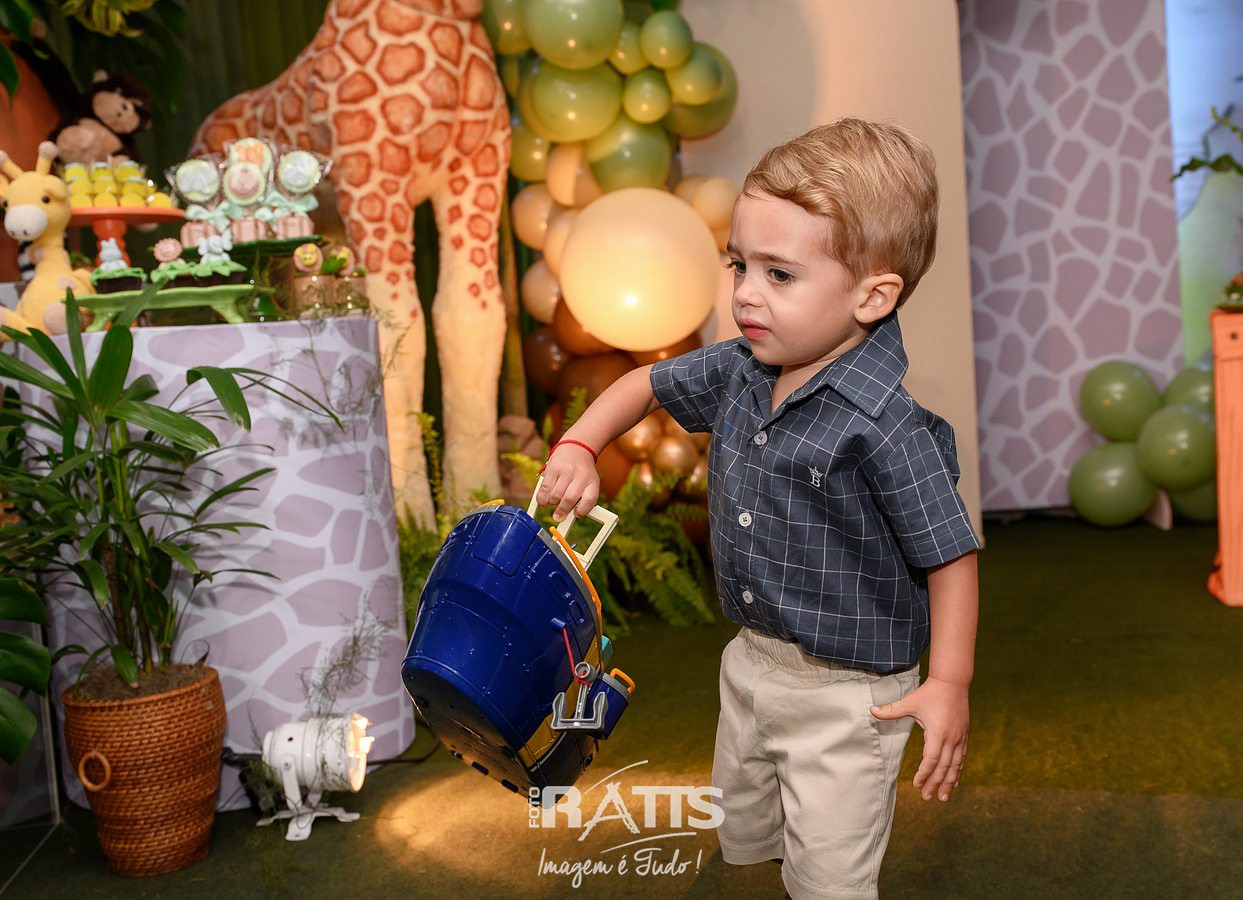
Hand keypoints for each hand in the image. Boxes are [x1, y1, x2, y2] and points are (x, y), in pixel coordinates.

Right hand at [535, 441, 599, 520]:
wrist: (576, 448)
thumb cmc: (582, 473)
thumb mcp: (588, 483)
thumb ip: (582, 499)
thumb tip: (568, 516)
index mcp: (592, 481)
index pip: (590, 499)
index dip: (582, 510)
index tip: (576, 514)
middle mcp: (580, 475)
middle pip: (570, 498)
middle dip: (562, 511)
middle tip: (558, 517)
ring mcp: (566, 470)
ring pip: (555, 495)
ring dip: (552, 503)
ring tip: (553, 502)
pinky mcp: (553, 468)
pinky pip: (545, 488)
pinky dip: (542, 499)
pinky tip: (544, 501)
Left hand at [869, 676, 968, 801]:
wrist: (953, 683)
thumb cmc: (929, 693)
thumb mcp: (909, 701)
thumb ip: (891, 710)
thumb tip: (870, 711)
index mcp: (937, 732)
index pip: (931, 759)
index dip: (924, 773)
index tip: (917, 784)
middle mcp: (951, 738)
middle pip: (944, 767)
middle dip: (935, 784)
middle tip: (928, 798)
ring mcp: (960, 738)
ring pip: (955, 766)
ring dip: (949, 783)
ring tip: (943, 798)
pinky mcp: (964, 736)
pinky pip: (962, 758)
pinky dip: (957, 772)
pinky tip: (954, 782)